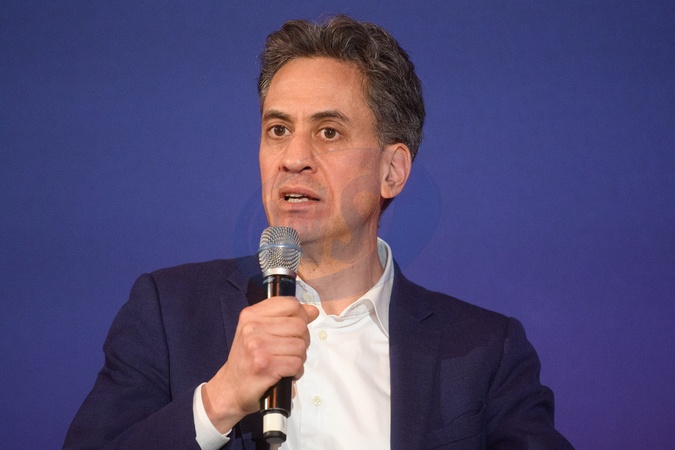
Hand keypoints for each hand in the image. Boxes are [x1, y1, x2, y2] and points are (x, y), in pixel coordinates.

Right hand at [202, 297, 318, 432]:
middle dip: (302, 339)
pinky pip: (297, 364)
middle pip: (299, 325)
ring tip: (285, 363)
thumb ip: (285, 318)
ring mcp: (258, 347)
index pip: (290, 304)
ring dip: (299, 358)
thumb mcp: (260, 331)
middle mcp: (252, 327)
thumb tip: (313, 310)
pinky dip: (296, 371)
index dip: (301, 315)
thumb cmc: (248, 359)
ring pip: (300, 346)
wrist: (230, 388)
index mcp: (251, 315)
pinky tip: (285, 374)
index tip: (296, 328)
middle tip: (290, 350)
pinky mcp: (265, 366)